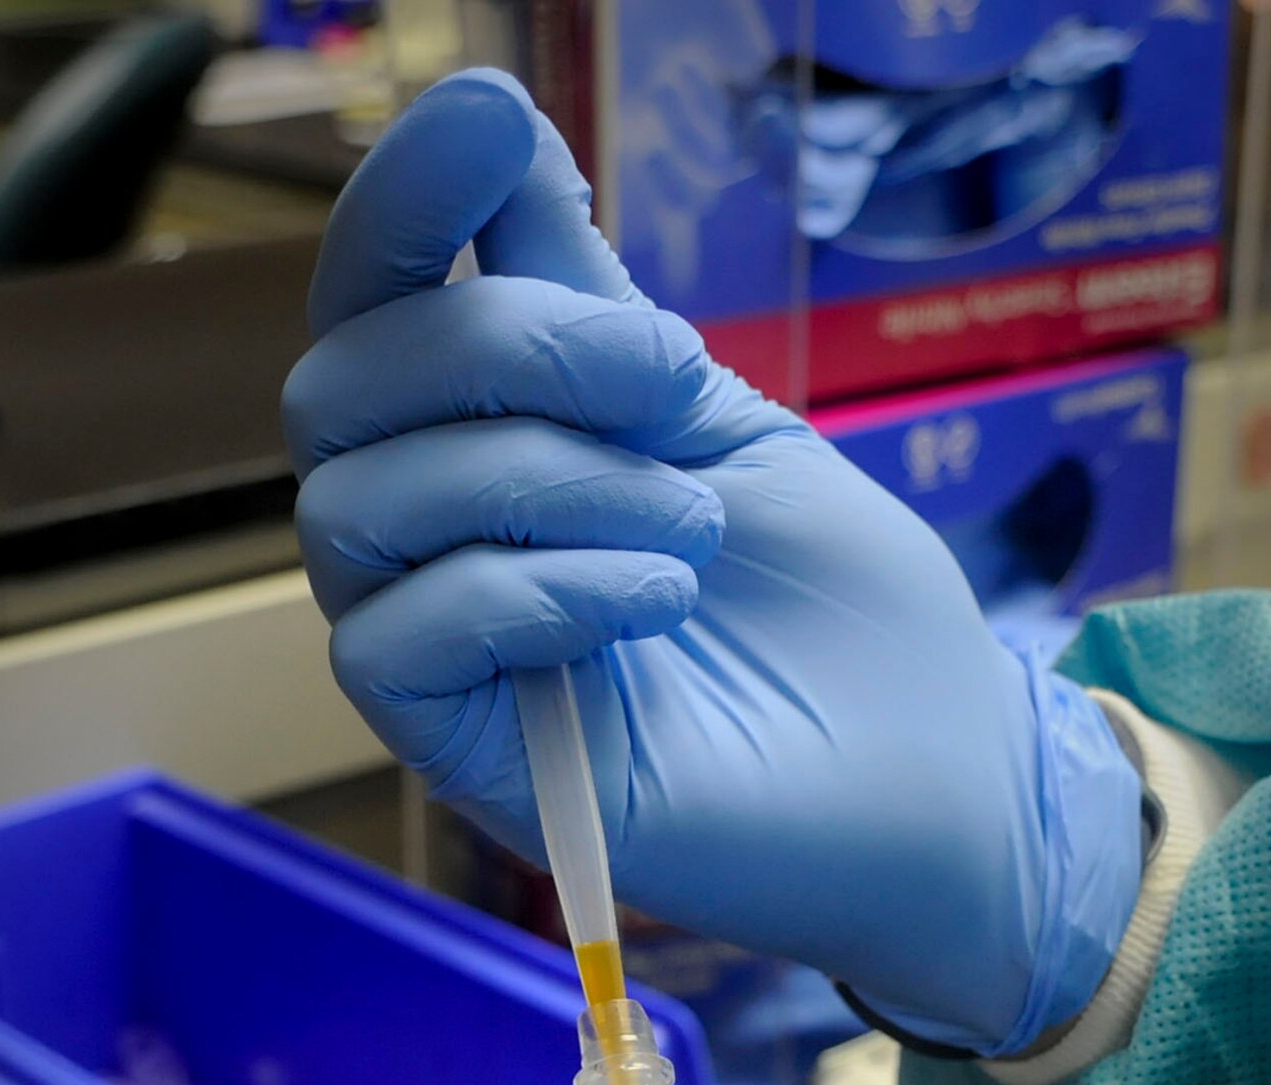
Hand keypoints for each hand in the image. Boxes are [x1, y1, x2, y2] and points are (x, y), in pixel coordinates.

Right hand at [284, 69, 1140, 1054]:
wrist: (932, 777)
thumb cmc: (838, 607)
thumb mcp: (722, 419)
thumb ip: (594, 305)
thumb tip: (492, 127)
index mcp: (491, 445)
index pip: (376, 310)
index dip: (401, 202)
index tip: (490, 121)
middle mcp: (441, 540)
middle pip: (338, 391)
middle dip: (506, 348)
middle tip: (668, 386)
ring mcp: (449, 654)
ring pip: (353, 510)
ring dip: (542, 480)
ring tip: (693, 528)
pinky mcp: (468, 759)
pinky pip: (390, 643)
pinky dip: (527, 590)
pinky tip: (656, 599)